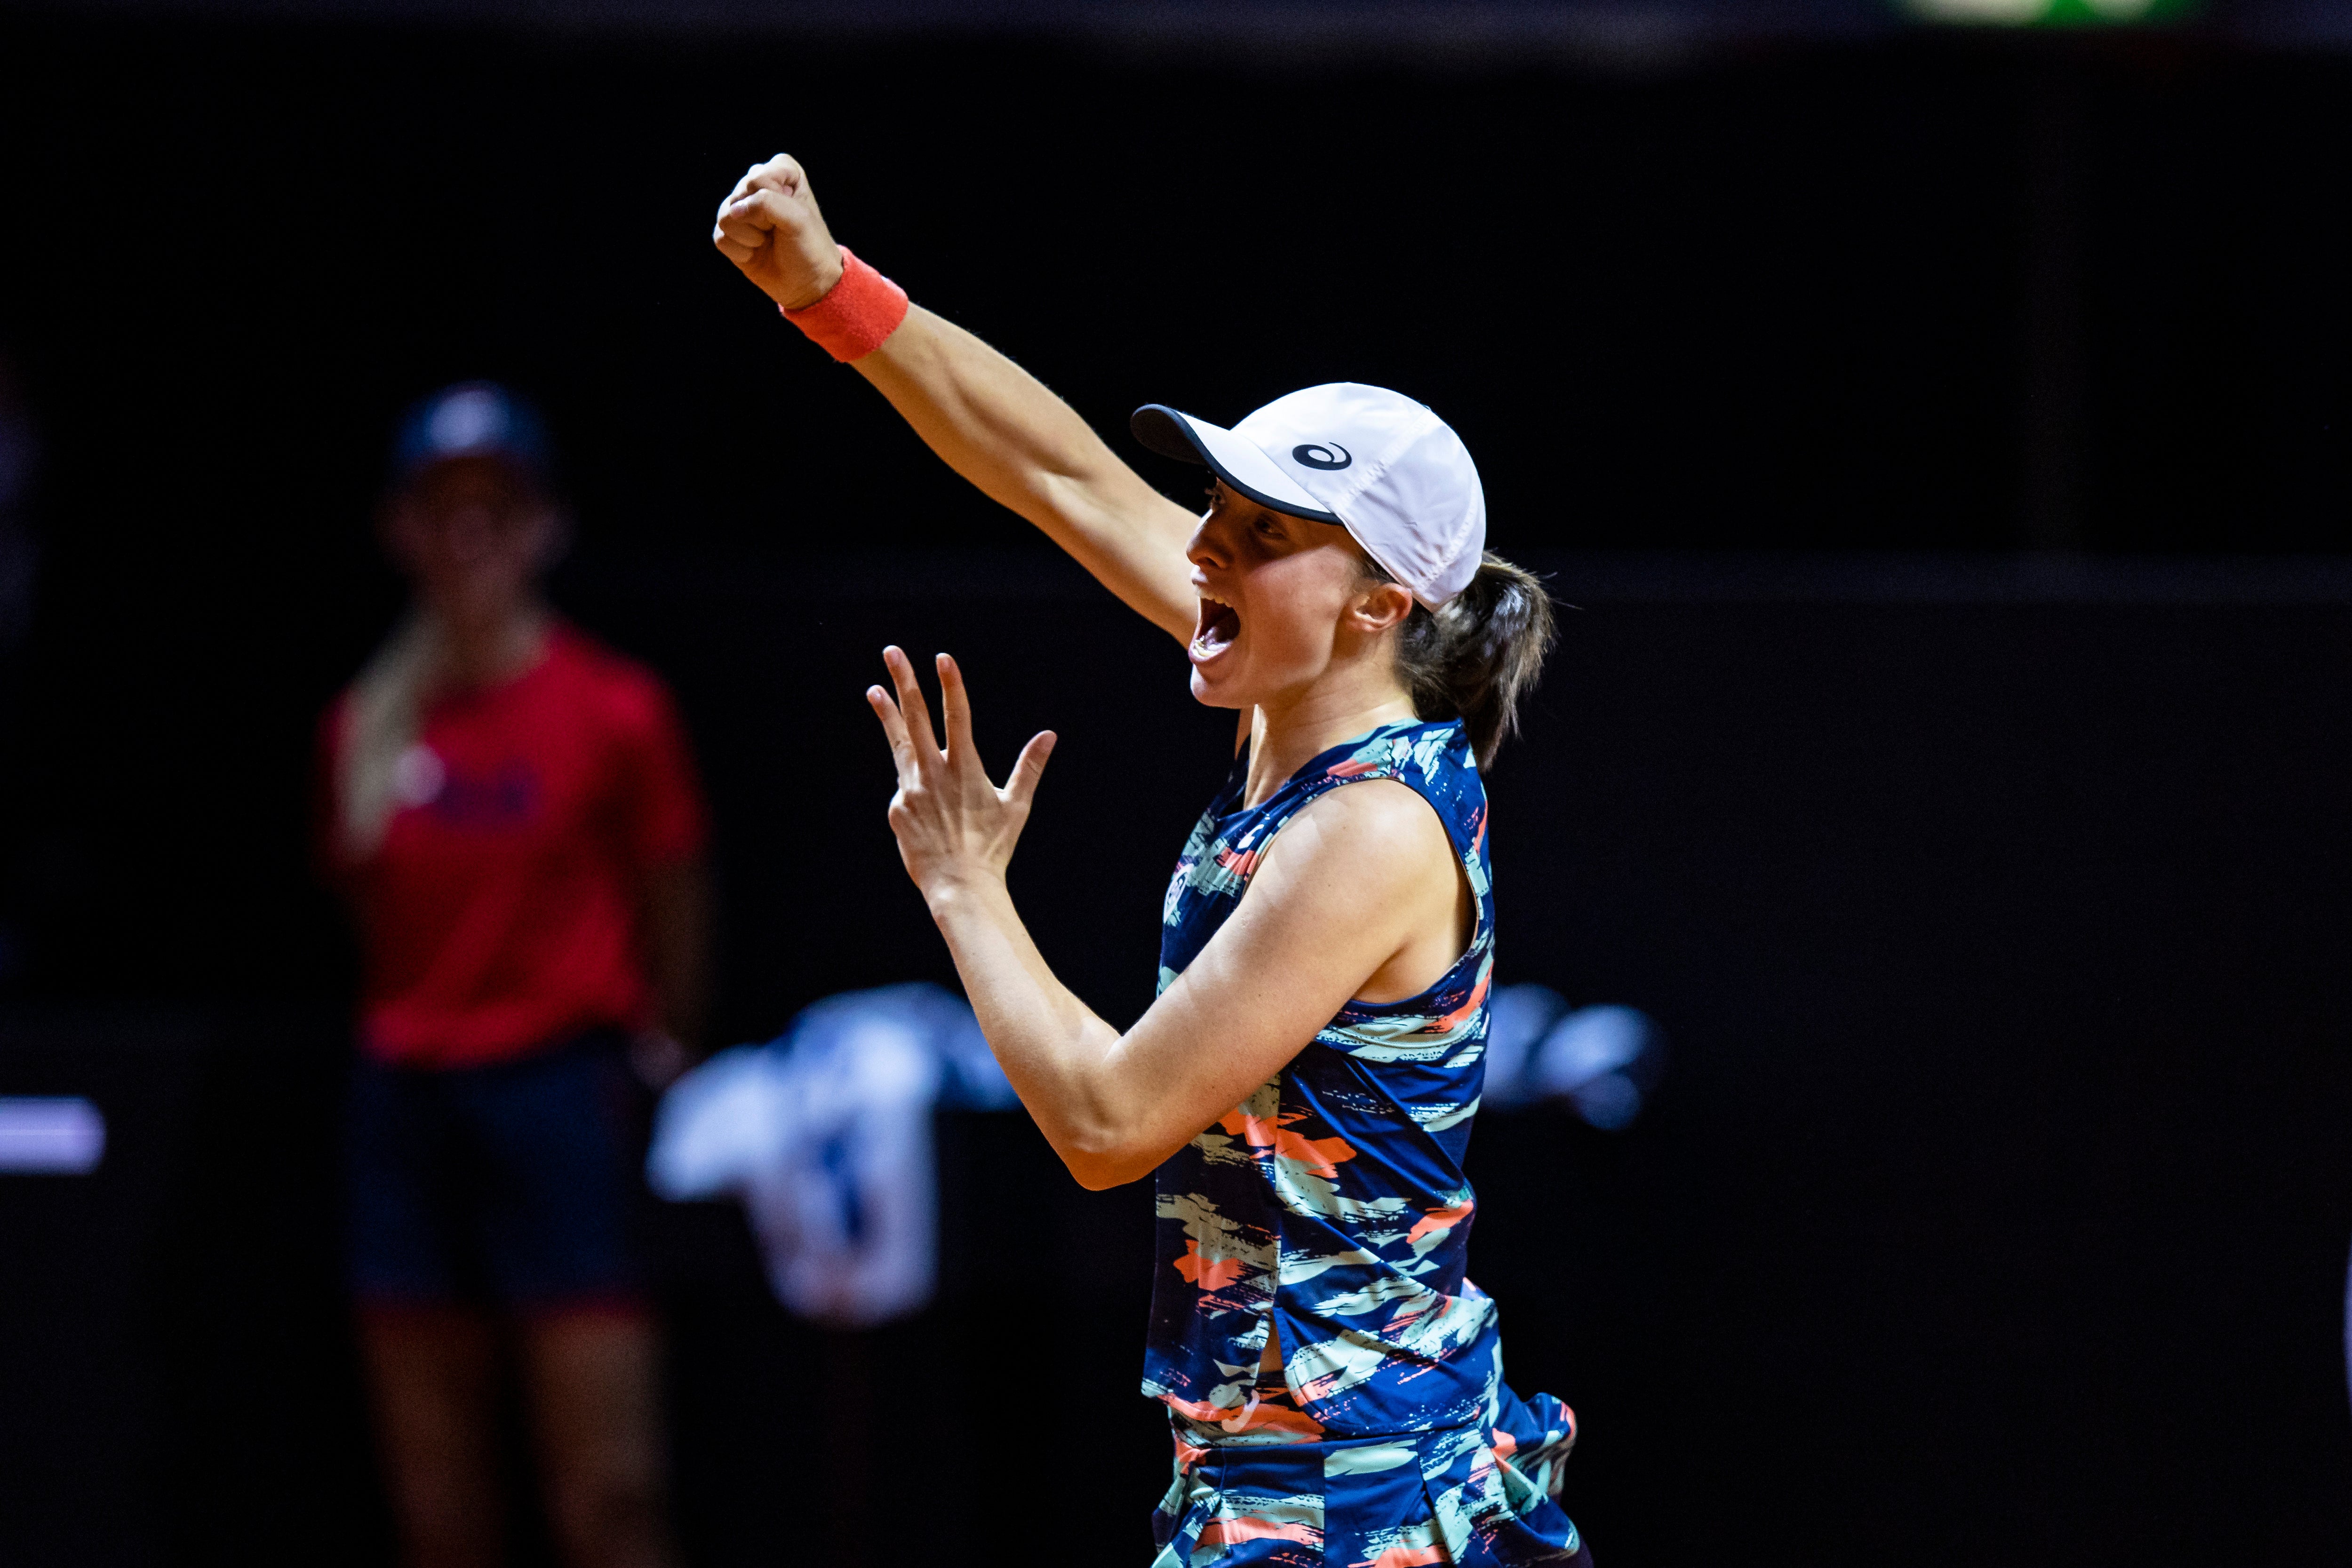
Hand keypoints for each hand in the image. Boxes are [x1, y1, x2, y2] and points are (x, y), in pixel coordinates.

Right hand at [712, 153, 845, 311]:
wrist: (807, 283)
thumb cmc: (810, 247)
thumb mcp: (799, 219)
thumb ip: (768, 203)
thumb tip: (733, 211)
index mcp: (782, 172)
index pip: (760, 175)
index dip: (774, 198)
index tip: (793, 214)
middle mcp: (758, 185)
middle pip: (741, 195)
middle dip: (761, 219)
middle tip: (778, 230)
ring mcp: (741, 209)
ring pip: (726, 216)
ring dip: (750, 236)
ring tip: (767, 241)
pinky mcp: (730, 233)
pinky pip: (721, 237)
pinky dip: (741, 251)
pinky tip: (756, 253)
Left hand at [868, 648, 1055, 901]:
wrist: (960, 885)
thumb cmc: (994, 847)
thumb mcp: (1017, 805)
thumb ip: (1030, 767)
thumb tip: (1049, 735)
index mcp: (965, 767)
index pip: (957, 715)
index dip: (951, 684)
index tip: (942, 658)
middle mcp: (934, 772)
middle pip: (916, 717)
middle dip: (905, 682)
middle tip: (892, 652)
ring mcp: (911, 789)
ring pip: (898, 742)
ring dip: (887, 713)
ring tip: (874, 689)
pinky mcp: (896, 809)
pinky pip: (905, 788)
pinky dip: (913, 786)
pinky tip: (927, 810)